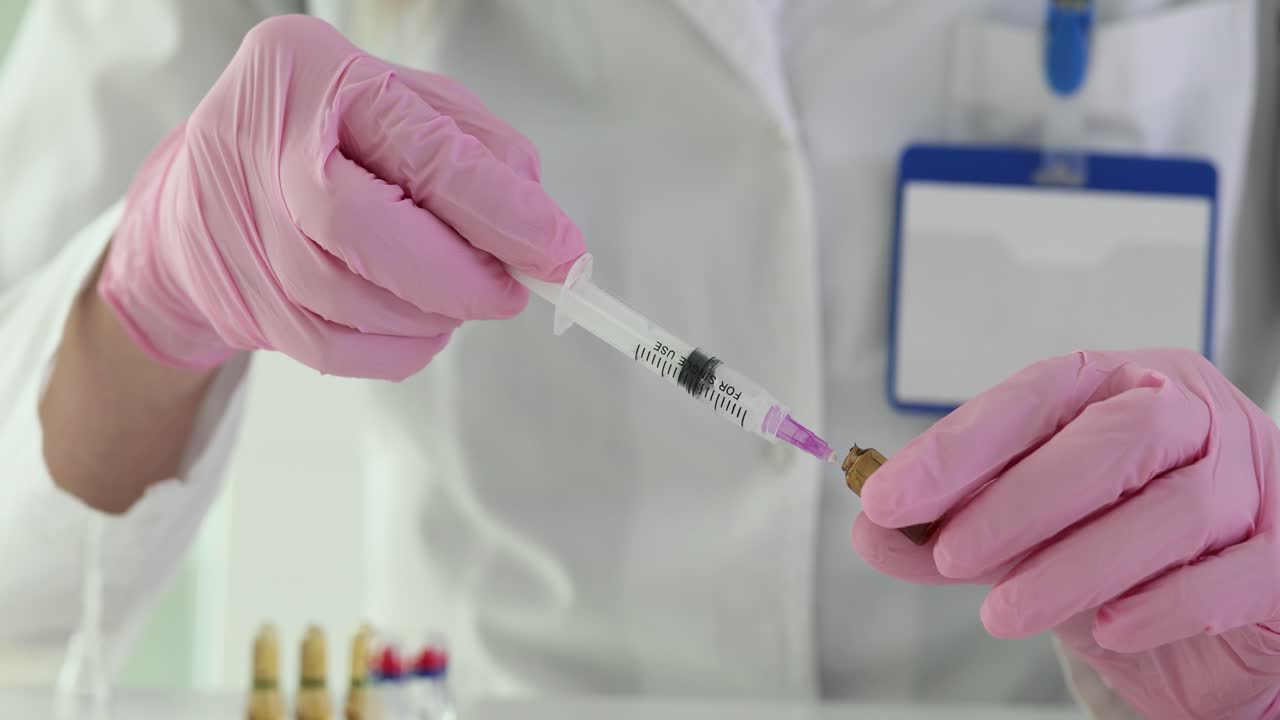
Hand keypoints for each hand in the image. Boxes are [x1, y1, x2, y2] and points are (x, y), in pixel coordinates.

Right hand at [99, 15, 582, 379]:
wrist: (203, 189)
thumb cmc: (325, 134)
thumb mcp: (402, 103)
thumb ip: (474, 147)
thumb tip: (538, 225)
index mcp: (311, 71)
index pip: (418, 149)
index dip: (499, 211)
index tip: (559, 253)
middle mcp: (259, 142)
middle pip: (363, 231)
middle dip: (456, 277)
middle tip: (508, 294)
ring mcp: (236, 226)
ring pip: (349, 301)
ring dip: (429, 317)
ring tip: (457, 297)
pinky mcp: (238, 297)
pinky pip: (331, 351)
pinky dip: (395, 351)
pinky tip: (417, 327)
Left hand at [851, 349, 1279, 718]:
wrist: (1206, 632)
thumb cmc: (1110, 556)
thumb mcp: (1017, 537)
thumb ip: (948, 528)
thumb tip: (873, 529)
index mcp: (1118, 384)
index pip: (1038, 394)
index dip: (960, 446)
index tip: (888, 497)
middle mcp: (1194, 415)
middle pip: (1117, 436)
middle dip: (1020, 500)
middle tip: (950, 555)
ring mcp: (1255, 478)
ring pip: (1174, 506)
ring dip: (1076, 564)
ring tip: (1006, 611)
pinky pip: (1239, 571)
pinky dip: (1168, 602)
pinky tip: (1110, 628)